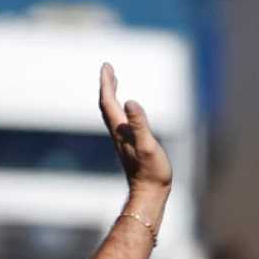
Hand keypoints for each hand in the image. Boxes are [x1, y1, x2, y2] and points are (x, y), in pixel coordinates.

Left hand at [98, 63, 171, 191]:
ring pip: (112, 113)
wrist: (149, 193)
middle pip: (107, 105)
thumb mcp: (147, 144)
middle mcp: (118, 133)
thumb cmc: (151, 170)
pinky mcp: (129, 146)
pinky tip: (126, 110)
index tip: (106, 66)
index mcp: (120, 129)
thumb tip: (131, 101)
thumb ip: (139, 123)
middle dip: (107, 86)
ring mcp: (123, 140)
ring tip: (114, 83)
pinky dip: (120, 109)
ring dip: (111, 96)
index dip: (107, 83)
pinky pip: (120, 122)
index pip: (108, 101)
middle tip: (108, 69)